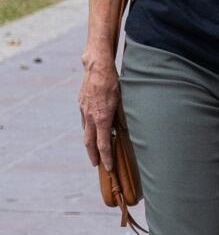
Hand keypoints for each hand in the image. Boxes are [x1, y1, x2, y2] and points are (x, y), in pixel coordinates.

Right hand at [78, 55, 119, 171]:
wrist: (97, 67)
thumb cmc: (113, 82)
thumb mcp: (122, 100)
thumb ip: (120, 116)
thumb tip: (122, 130)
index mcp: (102, 118)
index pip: (103, 144)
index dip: (106, 157)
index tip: (108, 167)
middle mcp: (90, 117)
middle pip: (90, 142)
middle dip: (94, 155)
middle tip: (97, 165)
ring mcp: (84, 110)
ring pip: (86, 131)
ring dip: (90, 142)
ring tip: (94, 150)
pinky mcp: (81, 103)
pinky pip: (84, 120)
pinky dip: (88, 128)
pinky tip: (92, 129)